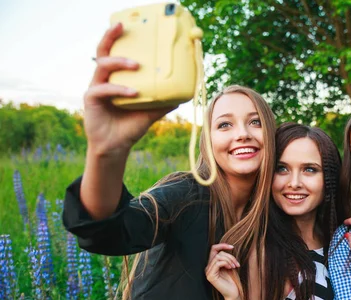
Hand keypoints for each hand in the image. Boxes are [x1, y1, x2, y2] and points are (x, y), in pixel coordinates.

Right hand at [84, 23, 174, 156]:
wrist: (116, 147)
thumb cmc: (131, 126)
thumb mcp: (150, 112)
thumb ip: (163, 102)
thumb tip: (184, 95)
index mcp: (115, 78)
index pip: (113, 52)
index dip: (115, 37)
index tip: (125, 24)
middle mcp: (103, 79)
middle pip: (102, 52)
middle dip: (110, 37)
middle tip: (122, 28)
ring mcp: (95, 88)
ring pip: (102, 66)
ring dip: (120, 63)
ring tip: (137, 66)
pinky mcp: (90, 99)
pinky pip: (104, 89)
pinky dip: (120, 90)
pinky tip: (133, 93)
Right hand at [205, 244, 240, 299]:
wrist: (233, 293)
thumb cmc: (232, 280)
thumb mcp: (229, 265)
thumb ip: (225, 258)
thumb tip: (226, 247)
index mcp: (212, 264)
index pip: (213, 249)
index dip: (222, 245)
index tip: (232, 247)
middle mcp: (208, 267)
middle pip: (218, 253)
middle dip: (229, 256)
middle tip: (237, 264)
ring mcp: (208, 272)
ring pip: (218, 257)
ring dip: (229, 260)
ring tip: (235, 266)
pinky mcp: (210, 276)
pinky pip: (218, 263)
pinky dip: (226, 263)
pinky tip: (231, 268)